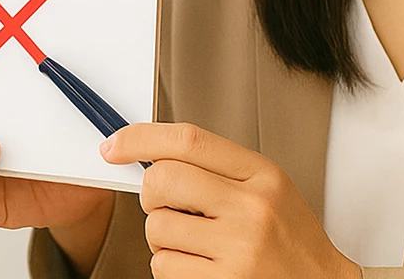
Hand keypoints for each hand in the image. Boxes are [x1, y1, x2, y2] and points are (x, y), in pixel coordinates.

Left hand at [102, 123, 359, 278]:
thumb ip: (218, 168)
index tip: (113, 145)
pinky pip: (164, 267)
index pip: (188, 139)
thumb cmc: (290, 240)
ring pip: (157, 229)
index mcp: (261, 175)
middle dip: (151, 194)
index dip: (140, 138)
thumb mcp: (267, 188)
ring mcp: (239, 250)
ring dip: (163, 240)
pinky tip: (200, 268)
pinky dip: (171, 269)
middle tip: (167, 207)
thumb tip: (148, 155)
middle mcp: (251, 208)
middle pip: (162, 179)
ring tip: (196, 246)